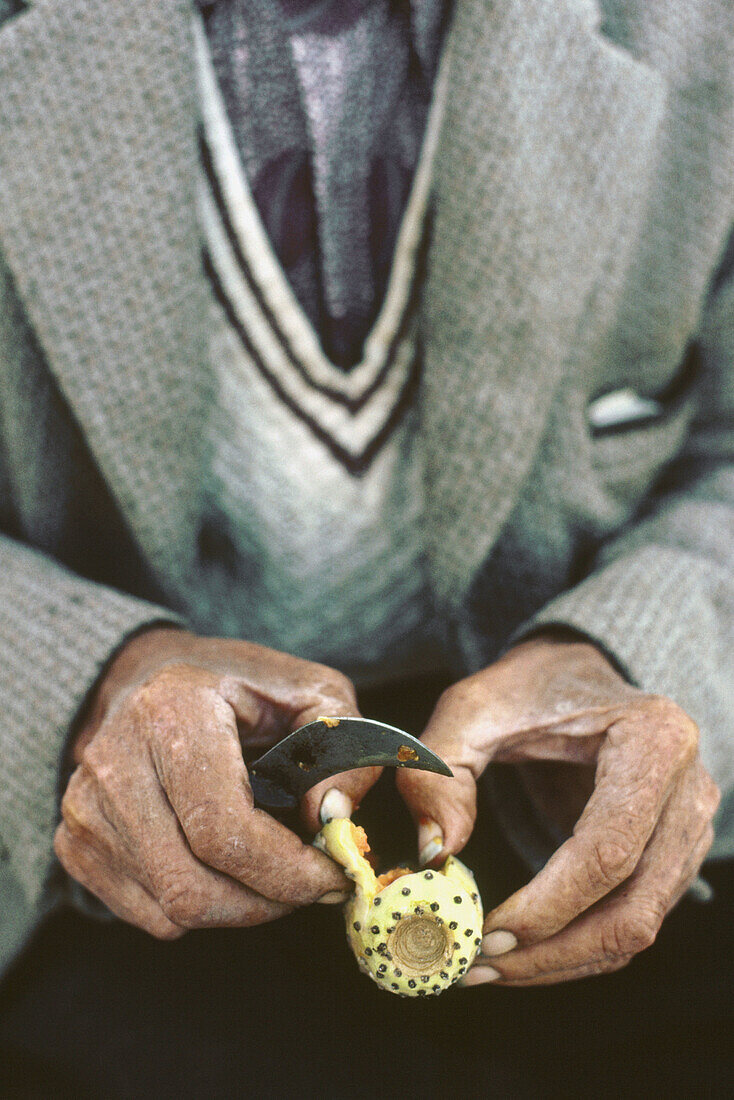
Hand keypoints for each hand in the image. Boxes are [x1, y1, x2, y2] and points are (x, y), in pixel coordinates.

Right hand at [54, 627, 357, 938]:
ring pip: (171, 910)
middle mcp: (115, 763)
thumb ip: (340, 745)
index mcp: (172, 714)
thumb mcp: (307, 689)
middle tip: (311, 885)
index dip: (286, 872)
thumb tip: (331, 816)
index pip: (223, 830)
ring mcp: (86, 808)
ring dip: (240, 909)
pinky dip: (200, 908)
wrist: (145, 676)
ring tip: (273, 872)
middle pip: (192, 886)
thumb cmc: (235, 686)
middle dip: (268, 903)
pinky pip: (148, 914)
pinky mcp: (74, 842)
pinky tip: (224, 868)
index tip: (332, 876)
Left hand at [394, 634, 719, 985]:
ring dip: (562, 960)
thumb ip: (441, 770)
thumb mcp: (474, 706)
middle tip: (479, 964)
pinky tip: (520, 951)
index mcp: (653, 741)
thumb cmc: (528, 686)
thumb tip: (436, 854)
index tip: (488, 930)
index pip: (610, 846)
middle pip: (634, 906)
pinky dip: (577, 947)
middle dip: (554, 950)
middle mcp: (688, 790)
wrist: (578, 675)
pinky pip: (631, 920)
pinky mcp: (673, 856)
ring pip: (638, 927)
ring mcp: (690, 829)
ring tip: (487, 965)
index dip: (551, 902)